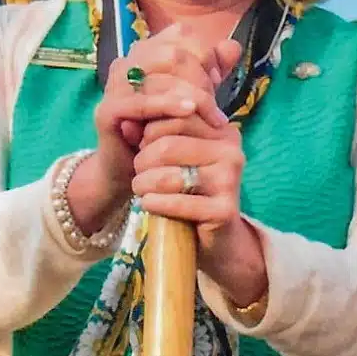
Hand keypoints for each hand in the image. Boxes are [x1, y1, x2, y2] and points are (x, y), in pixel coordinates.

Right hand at [73, 24, 237, 232]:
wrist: (130, 170)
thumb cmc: (163, 131)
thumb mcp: (193, 98)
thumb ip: (211, 71)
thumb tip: (233, 46)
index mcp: (145, 53)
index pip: (181, 35)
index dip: (205, 53)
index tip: (217, 79)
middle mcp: (127, 63)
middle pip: (173, 54)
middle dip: (202, 78)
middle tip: (216, 105)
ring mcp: (114, 86)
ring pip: (161, 76)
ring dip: (194, 96)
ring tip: (213, 118)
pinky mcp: (108, 111)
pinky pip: (141, 102)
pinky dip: (169, 106)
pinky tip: (190, 112)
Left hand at [132, 109, 247, 235]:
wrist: (217, 238)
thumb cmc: (191, 192)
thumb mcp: (176, 158)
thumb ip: (153, 135)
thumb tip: (125, 123)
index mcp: (222, 131)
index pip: (175, 117)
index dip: (148, 133)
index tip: (142, 148)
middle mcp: (231, 151)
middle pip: (167, 145)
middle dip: (142, 160)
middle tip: (138, 174)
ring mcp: (229, 180)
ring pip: (168, 176)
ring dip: (143, 184)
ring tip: (140, 189)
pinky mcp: (224, 210)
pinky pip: (177, 203)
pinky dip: (155, 204)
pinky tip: (148, 204)